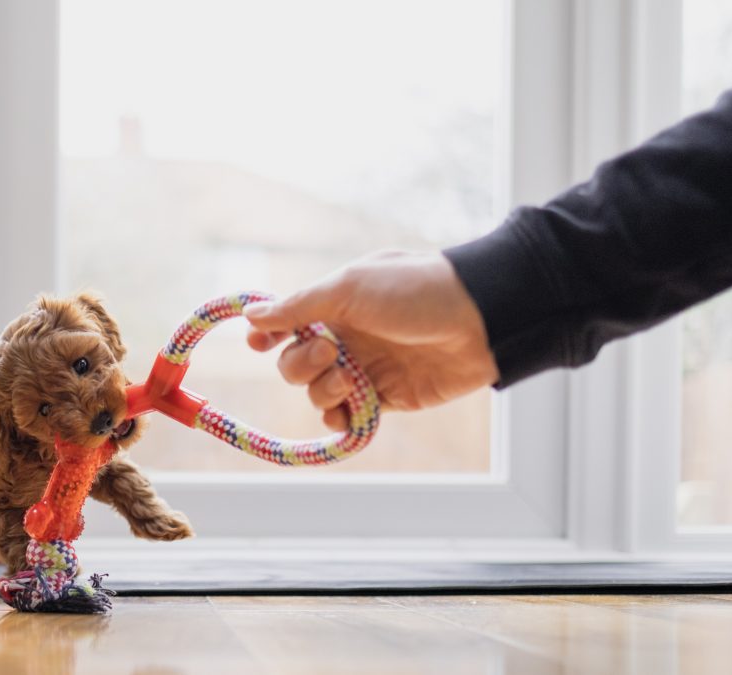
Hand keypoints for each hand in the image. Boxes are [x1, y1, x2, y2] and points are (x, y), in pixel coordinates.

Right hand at [244, 251, 498, 429]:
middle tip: (331, 350)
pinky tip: (346, 412)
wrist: (478, 320)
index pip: (286, 322)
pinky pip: (346, 415)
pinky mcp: (386, 397)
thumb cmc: (413, 291)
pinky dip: (339, 418)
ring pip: (317, 392)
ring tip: (351, 378)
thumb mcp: (350, 287)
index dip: (267, 334)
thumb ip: (299, 305)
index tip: (258, 343)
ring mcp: (364, 368)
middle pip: (294, 363)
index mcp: (333, 304)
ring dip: (322, 390)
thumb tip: (252, 314)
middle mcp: (344, 336)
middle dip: (301, 362)